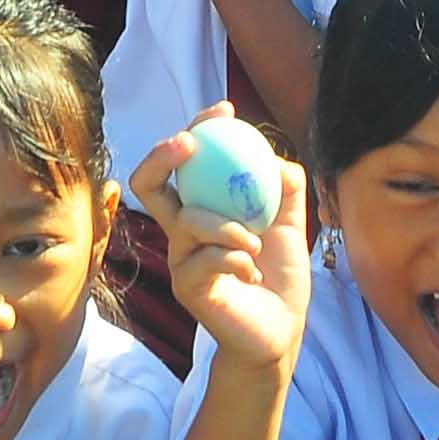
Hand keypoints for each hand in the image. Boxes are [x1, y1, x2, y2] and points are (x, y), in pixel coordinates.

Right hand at [130, 110, 312, 373]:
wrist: (280, 329)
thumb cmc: (280, 275)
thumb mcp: (291, 223)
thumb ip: (285, 187)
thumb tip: (275, 155)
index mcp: (201, 208)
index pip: (184, 161)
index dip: (196, 128)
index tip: (223, 110)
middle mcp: (182, 230)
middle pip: (147, 183)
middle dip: (162, 155)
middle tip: (190, 144)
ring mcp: (181, 259)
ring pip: (187, 221)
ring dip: (228, 225)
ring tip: (254, 242)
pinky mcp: (188, 287)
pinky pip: (206, 259)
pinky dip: (236, 259)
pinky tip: (252, 273)